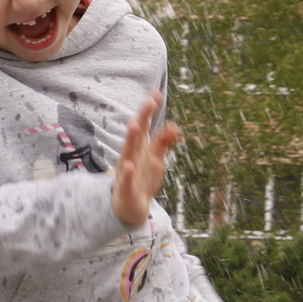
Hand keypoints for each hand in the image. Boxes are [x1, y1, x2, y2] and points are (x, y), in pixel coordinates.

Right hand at [110, 92, 177, 230]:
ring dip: (131, 139)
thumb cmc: (142, 179)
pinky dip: (127, 173)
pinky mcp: (127, 188)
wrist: (130, 207)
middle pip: (137, 134)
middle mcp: (132, 155)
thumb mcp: (156, 159)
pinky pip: (127, 180)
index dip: (149, 111)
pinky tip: (128, 165)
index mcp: (140, 148)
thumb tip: (175, 125)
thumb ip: (164, 142)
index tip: (156, 94)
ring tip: (135, 125)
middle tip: (149, 102)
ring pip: (128, 153)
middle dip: (142, 118)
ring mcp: (128, 171)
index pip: (145, 125)